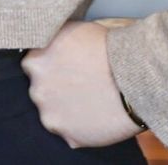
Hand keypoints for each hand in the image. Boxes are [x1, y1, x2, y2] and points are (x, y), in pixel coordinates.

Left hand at [21, 20, 140, 147]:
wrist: (134, 77)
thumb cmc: (107, 48)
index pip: (34, 66)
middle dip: (56, 88)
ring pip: (55, 114)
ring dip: (67, 110)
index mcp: (34, 63)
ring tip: (91, 102)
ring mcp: (52, 117)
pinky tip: (97, 116)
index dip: (51, 66)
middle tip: (80, 84)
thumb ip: (53, 42)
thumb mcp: (71, 31)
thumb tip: (49, 44)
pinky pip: (72, 134)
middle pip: (42, 91)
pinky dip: (82, 128)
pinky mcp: (71, 137)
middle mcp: (37, 91)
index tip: (65, 67)